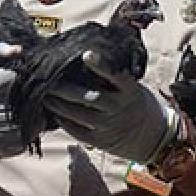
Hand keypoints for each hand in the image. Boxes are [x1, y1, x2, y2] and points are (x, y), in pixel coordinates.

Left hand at [45, 50, 176, 162]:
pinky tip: (54, 112)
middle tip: (47, 79)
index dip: (101, 65)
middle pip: (88, 97)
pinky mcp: (100, 141)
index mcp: (129, 91)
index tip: (86, 54)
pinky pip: (76, 130)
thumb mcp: (132, 88)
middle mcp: (118, 108)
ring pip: (77, 114)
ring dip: (57, 104)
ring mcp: (109, 126)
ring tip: (44, 94)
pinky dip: (62, 121)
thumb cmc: (134, 103)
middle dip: (64, 88)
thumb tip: (84, 62)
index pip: (116, 76)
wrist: (151, 136)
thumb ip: (113, 80)